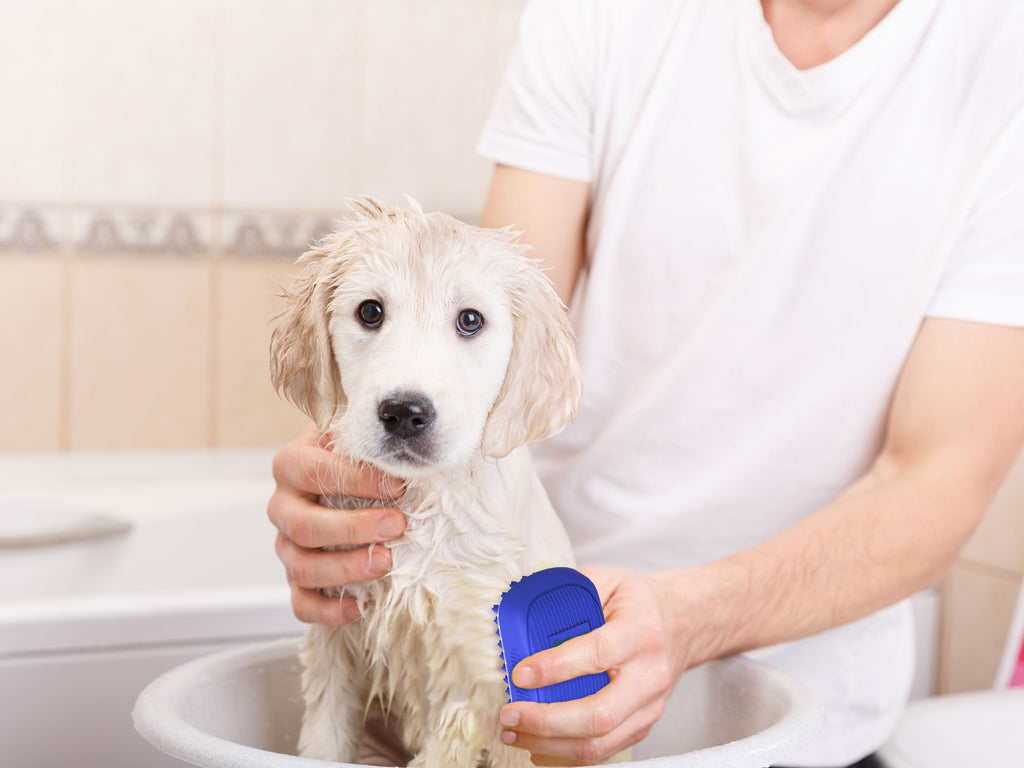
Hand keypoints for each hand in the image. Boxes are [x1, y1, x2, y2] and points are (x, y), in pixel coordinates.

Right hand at [267, 424, 405, 624]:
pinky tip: (361, 607)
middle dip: (354, 528)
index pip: (314, 471)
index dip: (356, 479)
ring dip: (346, 569)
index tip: (397, 485)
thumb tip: (401, 434)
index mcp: (291, 465)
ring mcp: (286, 546)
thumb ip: (364, 435)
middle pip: (306, 525)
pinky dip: (328, 610)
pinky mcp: (295, 579)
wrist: (332, 480)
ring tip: (385, 562)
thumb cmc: (351, 459)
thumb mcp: (353, 437)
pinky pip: (301, 603)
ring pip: (302, 568)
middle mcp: (283, 506)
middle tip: (397, 525)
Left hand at [498, 566, 695, 764]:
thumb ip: (568, 594)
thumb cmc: (636, 602)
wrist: (681, 623)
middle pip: (599, 714)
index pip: (597, 654)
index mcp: (640, 631)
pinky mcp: (643, 726)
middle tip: (509, 714)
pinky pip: (604, 751)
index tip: (520, 674)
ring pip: (600, 742)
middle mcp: (649, 674)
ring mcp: (649, 706)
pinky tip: (537, 746)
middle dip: (547, 721)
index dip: (555, 668)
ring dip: (551, 744)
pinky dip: (566, 754)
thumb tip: (523, 612)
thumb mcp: (606, 580)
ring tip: (514, 733)